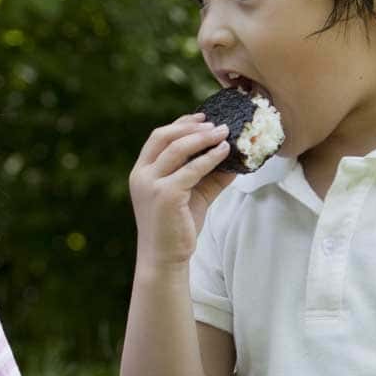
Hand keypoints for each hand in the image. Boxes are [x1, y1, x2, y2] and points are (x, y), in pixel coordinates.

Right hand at [128, 114, 239, 266]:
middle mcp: (141, 175)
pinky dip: (210, 158)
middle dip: (190, 126)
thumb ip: (209, 175)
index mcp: (141, 172)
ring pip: (177, 148)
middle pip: (164, 136)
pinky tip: (224, 152)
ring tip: (223, 133)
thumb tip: (235, 156)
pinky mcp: (166, 195)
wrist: (165, 259)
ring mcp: (151, 184)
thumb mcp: (193, 195)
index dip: (180, 124)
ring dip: (202, 137)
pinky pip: (192, 169)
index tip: (202, 117)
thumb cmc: (176, 228)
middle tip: (215, 124)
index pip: (158, 138)